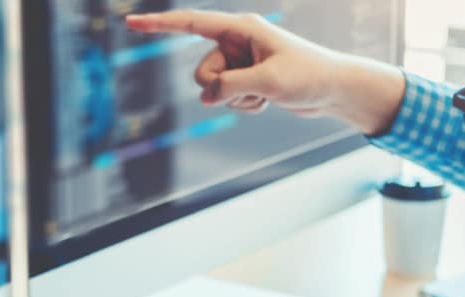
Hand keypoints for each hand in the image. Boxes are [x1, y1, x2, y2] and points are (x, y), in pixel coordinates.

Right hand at [125, 9, 405, 133]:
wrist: (334, 89)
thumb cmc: (308, 75)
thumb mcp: (267, 81)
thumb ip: (230, 86)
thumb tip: (206, 96)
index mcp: (241, 28)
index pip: (192, 23)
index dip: (159, 25)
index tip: (130, 22)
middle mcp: (237, 42)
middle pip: (201, 71)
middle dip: (218, 88)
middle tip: (250, 89)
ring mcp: (240, 62)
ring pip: (212, 89)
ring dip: (235, 100)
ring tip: (264, 95)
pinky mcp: (246, 80)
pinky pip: (227, 99)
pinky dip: (245, 105)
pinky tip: (267, 101)